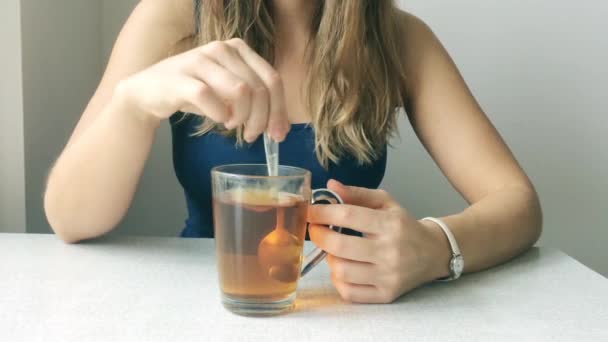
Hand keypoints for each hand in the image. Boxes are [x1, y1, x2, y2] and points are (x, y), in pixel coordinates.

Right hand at [115, 38, 288, 141]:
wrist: (148, 92)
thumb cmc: (193, 93)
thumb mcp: (229, 93)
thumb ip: (255, 103)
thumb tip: (281, 129)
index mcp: (238, 49)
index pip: (272, 79)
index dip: (279, 110)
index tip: (278, 134)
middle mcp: (221, 49)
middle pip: (259, 88)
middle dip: (262, 119)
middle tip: (252, 136)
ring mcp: (200, 60)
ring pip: (241, 91)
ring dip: (242, 116)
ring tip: (232, 125)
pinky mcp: (181, 78)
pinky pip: (211, 99)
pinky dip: (219, 115)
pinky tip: (218, 120)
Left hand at [308, 180, 451, 302]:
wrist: (434, 254)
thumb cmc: (404, 226)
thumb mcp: (386, 203)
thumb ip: (357, 194)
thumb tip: (331, 185)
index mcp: (390, 224)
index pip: (348, 216)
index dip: (322, 212)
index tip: (310, 211)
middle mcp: (390, 252)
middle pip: (340, 246)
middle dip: (319, 236)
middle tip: (316, 230)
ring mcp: (389, 276)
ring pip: (341, 271)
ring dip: (330, 259)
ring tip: (334, 250)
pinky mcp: (386, 295)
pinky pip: (349, 292)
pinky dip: (339, 280)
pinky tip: (343, 269)